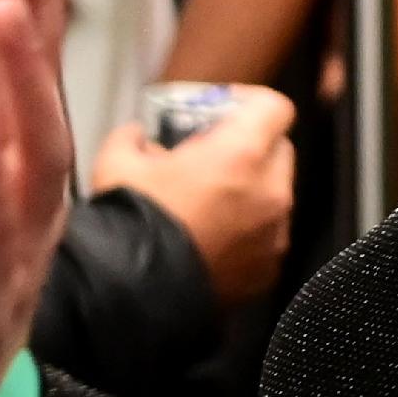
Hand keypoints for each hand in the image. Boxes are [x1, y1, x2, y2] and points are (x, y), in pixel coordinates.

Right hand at [93, 90, 293, 308]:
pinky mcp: (269, 269)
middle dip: (251, 148)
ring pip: (276, 196)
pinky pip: (268, 237)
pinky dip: (249, 233)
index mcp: (241, 154)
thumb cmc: (133, 222)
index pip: (275, 106)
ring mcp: (275, 233)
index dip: (250, 101)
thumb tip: (140, 138)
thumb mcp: (117, 163)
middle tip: (214, 157)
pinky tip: (213, 240)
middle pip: (279, 150)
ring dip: (251, 192)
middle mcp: (270, 191)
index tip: (224, 111)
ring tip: (210, 204)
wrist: (136, 295)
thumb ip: (134, 138)